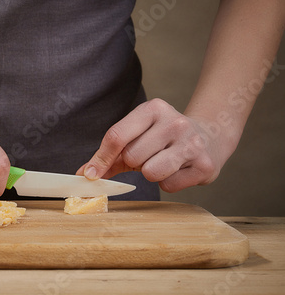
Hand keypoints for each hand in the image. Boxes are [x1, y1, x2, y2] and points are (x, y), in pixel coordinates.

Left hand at [77, 98, 229, 192]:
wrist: (211, 136)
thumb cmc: (163, 139)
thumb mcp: (138, 136)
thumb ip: (110, 155)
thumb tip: (83, 174)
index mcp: (153, 108)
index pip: (117, 136)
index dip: (101, 159)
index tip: (90, 174)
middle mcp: (174, 122)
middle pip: (132, 157)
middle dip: (135, 163)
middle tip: (150, 156)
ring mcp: (192, 142)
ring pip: (150, 173)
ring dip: (152, 174)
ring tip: (164, 162)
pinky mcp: (205, 165)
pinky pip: (169, 186)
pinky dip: (169, 183)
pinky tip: (179, 169)